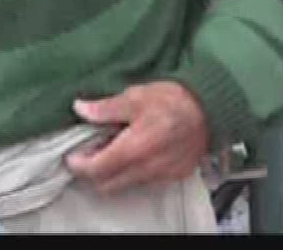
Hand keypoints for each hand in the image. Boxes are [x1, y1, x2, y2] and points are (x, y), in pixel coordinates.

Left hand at [65, 82, 210, 194]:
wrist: (211, 108)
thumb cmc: (173, 99)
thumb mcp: (134, 96)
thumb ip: (105, 108)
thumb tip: (80, 109)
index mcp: (134, 149)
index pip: (96, 170)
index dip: (79, 165)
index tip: (72, 155)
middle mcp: (147, 168)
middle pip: (108, 185)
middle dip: (92, 173)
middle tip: (87, 153)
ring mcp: (163, 174)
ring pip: (126, 185)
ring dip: (113, 173)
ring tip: (109, 150)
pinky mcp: (175, 175)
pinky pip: (145, 181)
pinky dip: (132, 172)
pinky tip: (131, 152)